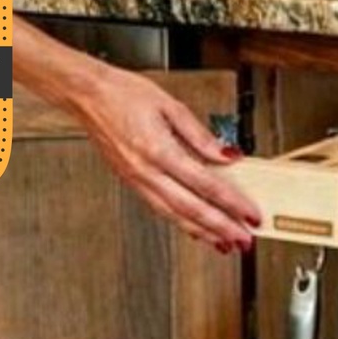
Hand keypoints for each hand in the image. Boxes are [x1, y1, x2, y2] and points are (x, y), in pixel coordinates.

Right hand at [73, 61, 259, 252]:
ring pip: (176, 217)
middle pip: (192, 209)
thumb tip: (227, 156)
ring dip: (204, 234)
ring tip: (226, 244)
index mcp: (159, 150)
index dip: (232, 203)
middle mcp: (147, 172)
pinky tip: (197, 230)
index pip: (206, 184)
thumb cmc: (122, 94)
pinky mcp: (133, 185)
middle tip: (244, 241)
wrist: (87, 96)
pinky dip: (183, 224)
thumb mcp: (170, 105)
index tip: (250, 214)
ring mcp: (138, 182)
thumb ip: (201, 135)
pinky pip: (162, 211)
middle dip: (222, 229)